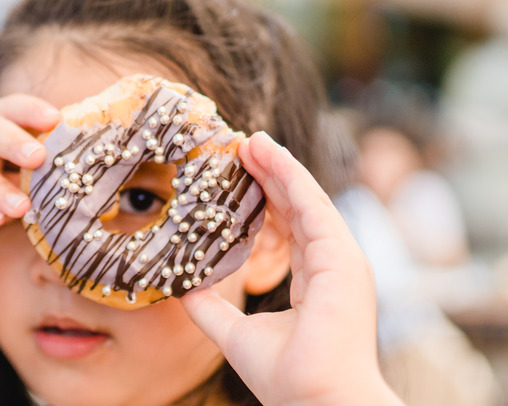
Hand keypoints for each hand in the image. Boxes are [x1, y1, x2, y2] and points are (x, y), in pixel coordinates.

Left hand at [181, 131, 401, 404]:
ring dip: (277, 167)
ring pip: (305, 199)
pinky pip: (311, 205)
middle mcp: (331, 265)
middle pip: (296, 208)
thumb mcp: (234, 333)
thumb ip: (211, 308)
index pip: (288, 229)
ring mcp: (340, 259)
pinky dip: (289, 175)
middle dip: (269, 176)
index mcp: (314, 280)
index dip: (264, 200)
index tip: (238, 176)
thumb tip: (179, 288)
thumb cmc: (285, 377)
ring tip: (249, 142)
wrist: (315, 400)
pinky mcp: (341, 256)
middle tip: (240, 148)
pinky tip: (267, 155)